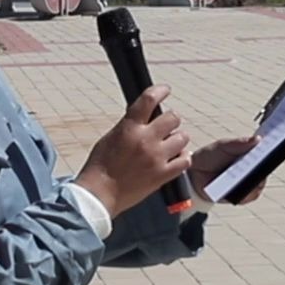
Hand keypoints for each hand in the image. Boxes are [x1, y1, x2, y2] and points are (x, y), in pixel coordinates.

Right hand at [76, 84, 190, 217]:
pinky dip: (183, 157)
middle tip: (166, 127)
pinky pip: (185, 160)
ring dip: (178, 139)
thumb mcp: (111, 137)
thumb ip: (130, 126)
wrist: (99, 194)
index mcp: (130, 128)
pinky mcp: (163, 175)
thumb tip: (144, 117)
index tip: (165, 90)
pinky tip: (176, 158)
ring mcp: (156, 157)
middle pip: (173, 118)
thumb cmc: (100, 167)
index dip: (160, 91)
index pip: (149, 99)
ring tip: (170, 145)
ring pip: (182, 138)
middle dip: (170, 120)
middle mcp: (146, 140)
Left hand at [190, 136, 264, 203]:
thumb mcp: (223, 146)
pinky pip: (250, 196)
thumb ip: (240, 143)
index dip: (271, 150)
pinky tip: (246, 187)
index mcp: (249, 155)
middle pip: (265, 169)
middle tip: (263, 161)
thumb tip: (258, 139)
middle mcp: (250, 170)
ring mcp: (246, 184)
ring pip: (259, 183)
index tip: (275, 146)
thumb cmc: (209, 157)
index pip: (265, 153)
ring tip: (252, 174)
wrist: (193, 174)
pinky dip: (249, 192)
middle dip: (266, 165)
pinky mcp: (240, 196)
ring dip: (257, 180)